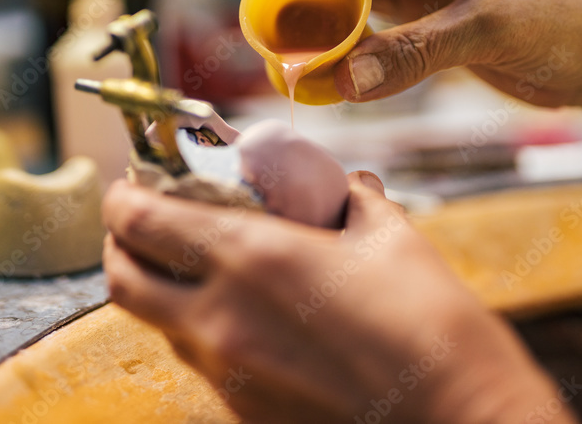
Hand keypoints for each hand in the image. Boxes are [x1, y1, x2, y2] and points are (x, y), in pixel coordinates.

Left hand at [102, 172, 576, 423]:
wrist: (460, 420)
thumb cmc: (433, 324)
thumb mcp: (391, 238)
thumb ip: (353, 200)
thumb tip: (347, 182)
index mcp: (252, 259)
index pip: (141, 222)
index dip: (123, 195)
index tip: (133, 181)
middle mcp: (221, 319)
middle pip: (123, 279)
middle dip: (121, 243)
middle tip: (145, 221)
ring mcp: (229, 373)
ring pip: (159, 324)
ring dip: (163, 288)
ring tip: (201, 264)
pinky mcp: (245, 412)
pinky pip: (202, 360)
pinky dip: (203, 329)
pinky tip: (249, 314)